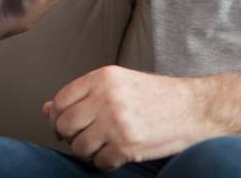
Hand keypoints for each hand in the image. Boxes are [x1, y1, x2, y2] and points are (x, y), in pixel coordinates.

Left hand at [44, 66, 212, 169]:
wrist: (193, 109)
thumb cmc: (157, 96)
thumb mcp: (119, 84)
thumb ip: (84, 95)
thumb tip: (47, 109)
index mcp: (104, 77)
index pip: (61, 100)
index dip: (58, 116)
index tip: (66, 124)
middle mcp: (107, 98)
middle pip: (65, 125)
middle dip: (69, 136)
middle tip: (82, 137)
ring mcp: (116, 123)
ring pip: (79, 147)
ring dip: (87, 151)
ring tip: (103, 145)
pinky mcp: (127, 146)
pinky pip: (99, 163)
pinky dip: (105, 162)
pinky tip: (117, 152)